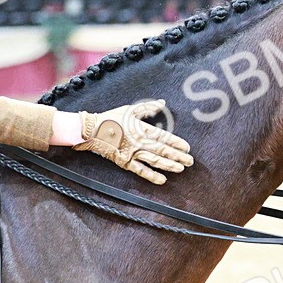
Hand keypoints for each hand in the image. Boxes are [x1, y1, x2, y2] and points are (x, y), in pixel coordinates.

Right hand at [73, 100, 192, 184]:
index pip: (164, 137)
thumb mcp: (130, 109)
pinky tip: (162, 180)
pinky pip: (141, 170)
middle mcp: (140, 142)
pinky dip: (152, 176)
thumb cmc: (112, 118)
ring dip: (169, 166)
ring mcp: (133, 153)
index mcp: (142, 129)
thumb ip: (148, 107)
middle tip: (190, 161)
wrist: (92, 130)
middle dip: (178, 157)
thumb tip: (162, 103)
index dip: (177, 143)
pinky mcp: (125, 162)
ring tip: (180, 169)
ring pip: (154, 161)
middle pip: (162, 150)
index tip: (187, 148)